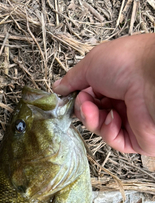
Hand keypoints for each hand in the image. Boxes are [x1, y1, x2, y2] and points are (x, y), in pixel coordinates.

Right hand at [53, 34, 154, 155]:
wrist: (154, 79)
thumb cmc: (129, 63)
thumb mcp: (92, 63)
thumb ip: (72, 79)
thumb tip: (57, 87)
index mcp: (116, 79)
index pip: (89, 94)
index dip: (76, 97)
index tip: (67, 97)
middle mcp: (124, 98)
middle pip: (91, 111)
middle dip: (82, 108)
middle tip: (83, 101)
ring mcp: (130, 118)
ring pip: (99, 127)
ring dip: (92, 119)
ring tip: (93, 109)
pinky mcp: (136, 137)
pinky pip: (113, 139)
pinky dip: (108, 130)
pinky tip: (112, 118)